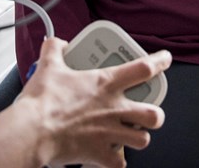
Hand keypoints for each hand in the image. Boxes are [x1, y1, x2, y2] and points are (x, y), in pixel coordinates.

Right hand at [16, 37, 170, 167]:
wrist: (33, 131)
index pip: (144, 68)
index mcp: (105, 84)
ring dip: (138, 137)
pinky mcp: (100, 154)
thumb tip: (55, 42)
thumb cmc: (43, 101)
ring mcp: (110, 134)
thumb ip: (55, 50)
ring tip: (130, 134)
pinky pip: (118, 163)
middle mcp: (114, 109)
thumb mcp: (48, 67)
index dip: (160, 62)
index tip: (165, 60)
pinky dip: (116, 161)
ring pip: (142, 140)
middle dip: (154, 114)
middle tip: (147, 112)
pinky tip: (110, 157)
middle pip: (154, 114)